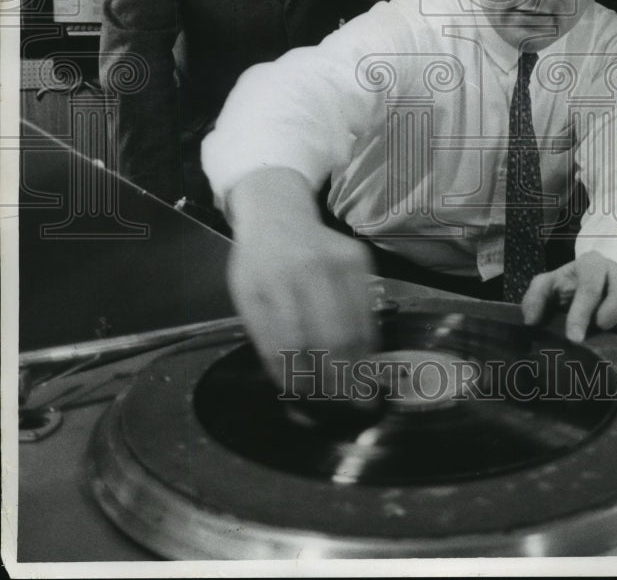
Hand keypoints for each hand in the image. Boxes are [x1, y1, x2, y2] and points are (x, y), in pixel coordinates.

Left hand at [226, 168, 378, 398]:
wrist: (278, 212)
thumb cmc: (257, 261)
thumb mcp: (247, 296)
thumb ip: (266, 338)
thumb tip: (292, 383)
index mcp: (270, 282)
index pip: (290, 343)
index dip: (300, 376)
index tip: (306, 398)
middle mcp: (307, 269)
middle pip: (331, 339)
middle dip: (339, 379)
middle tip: (346, 405)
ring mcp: (337, 261)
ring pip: (356, 327)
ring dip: (358, 365)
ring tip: (359, 392)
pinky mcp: (360, 259)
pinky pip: (368, 310)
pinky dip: (368, 340)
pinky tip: (363, 357)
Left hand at [521, 251, 616, 347]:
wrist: (587, 293)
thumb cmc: (566, 289)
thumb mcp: (547, 287)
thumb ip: (535, 296)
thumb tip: (531, 320)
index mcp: (593, 264)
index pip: (592, 285)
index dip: (582, 312)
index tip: (574, 337)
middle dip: (609, 318)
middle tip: (596, 329)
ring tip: (613, 336)